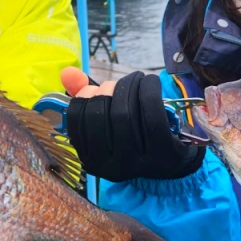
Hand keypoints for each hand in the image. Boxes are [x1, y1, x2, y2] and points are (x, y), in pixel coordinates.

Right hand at [63, 70, 203, 180]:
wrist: (173, 164)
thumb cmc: (134, 138)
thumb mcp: (108, 123)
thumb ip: (85, 99)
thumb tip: (67, 72)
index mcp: (92, 161)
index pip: (77, 118)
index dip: (84, 95)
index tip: (95, 88)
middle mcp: (111, 168)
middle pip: (101, 113)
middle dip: (107, 88)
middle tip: (116, 84)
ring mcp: (137, 163)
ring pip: (124, 112)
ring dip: (129, 85)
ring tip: (135, 80)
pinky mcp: (163, 154)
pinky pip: (151, 112)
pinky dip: (149, 88)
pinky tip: (151, 82)